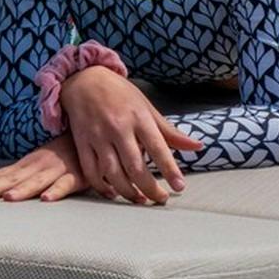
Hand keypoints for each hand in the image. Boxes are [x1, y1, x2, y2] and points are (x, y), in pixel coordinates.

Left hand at [0, 135, 86, 202]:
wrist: (92, 134)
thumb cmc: (66, 151)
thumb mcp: (41, 161)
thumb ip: (25, 174)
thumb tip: (1, 188)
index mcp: (28, 163)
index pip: (1, 174)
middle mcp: (39, 165)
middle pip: (12, 178)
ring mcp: (57, 169)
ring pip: (37, 181)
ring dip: (22, 190)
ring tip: (8, 198)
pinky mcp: (77, 175)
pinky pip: (66, 184)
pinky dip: (57, 190)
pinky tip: (47, 199)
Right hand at [59, 66, 203, 204]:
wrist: (84, 79)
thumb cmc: (120, 94)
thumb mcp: (147, 107)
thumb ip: (169, 131)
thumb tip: (197, 146)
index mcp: (139, 117)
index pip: (158, 148)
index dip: (170, 169)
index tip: (179, 187)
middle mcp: (119, 127)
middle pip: (136, 166)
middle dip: (150, 188)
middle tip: (161, 199)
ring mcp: (98, 136)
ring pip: (113, 173)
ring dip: (128, 192)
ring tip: (140, 199)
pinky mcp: (82, 143)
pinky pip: (91, 171)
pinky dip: (102, 187)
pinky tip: (113, 193)